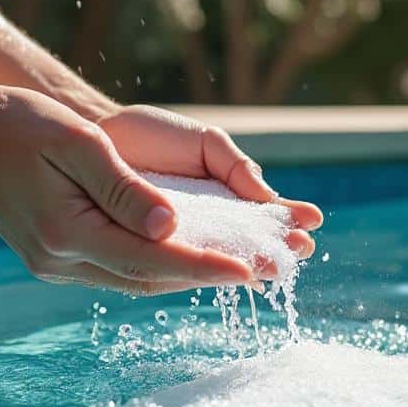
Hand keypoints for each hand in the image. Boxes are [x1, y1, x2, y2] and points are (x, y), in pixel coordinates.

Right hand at [0, 86, 257, 293]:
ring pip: (133, 279)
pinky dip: (153, 263)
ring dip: (181, 273)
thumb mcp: (76, 143)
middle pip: (147, 278)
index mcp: (64, 232)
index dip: (203, 267)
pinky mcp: (52, 258)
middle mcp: (57, 261)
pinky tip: (183, 251)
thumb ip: (123, 187)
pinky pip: (116, 268)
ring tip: (232, 265)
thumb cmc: (18, 124)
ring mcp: (52, 265)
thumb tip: (171, 226)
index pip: (150, 259)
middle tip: (257, 272)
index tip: (248, 270)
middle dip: (204, 276)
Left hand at [93, 104, 323, 265]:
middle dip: (277, 245)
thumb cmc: (152, 136)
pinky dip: (207, 267)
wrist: (95, 136)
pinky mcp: (151, 254)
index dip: (287, 218)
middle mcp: (207, 226)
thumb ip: (235, 166)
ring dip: (252, 260)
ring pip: (220, 256)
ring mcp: (180, 243)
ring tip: (279, 262)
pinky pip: (180, 264)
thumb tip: (266, 196)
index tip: (312, 220)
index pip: (262, 214)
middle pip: (248, 242)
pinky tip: (238, 270)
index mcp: (225, 198)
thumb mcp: (204, 143)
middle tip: (303, 247)